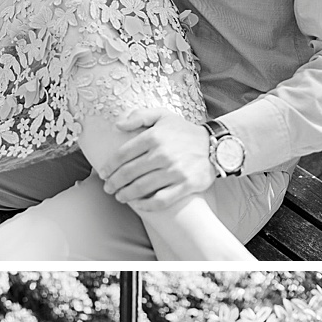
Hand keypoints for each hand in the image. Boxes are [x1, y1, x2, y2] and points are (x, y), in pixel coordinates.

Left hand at [96, 110, 216, 211]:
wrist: (217, 145)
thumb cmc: (184, 132)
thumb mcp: (163, 116)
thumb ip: (139, 116)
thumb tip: (117, 125)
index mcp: (155, 137)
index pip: (122, 155)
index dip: (109, 167)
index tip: (103, 174)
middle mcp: (163, 153)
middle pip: (128, 173)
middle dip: (114, 183)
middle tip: (109, 188)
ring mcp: (175, 170)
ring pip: (141, 188)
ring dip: (125, 195)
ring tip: (120, 196)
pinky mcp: (186, 185)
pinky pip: (160, 200)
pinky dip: (146, 205)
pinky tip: (138, 204)